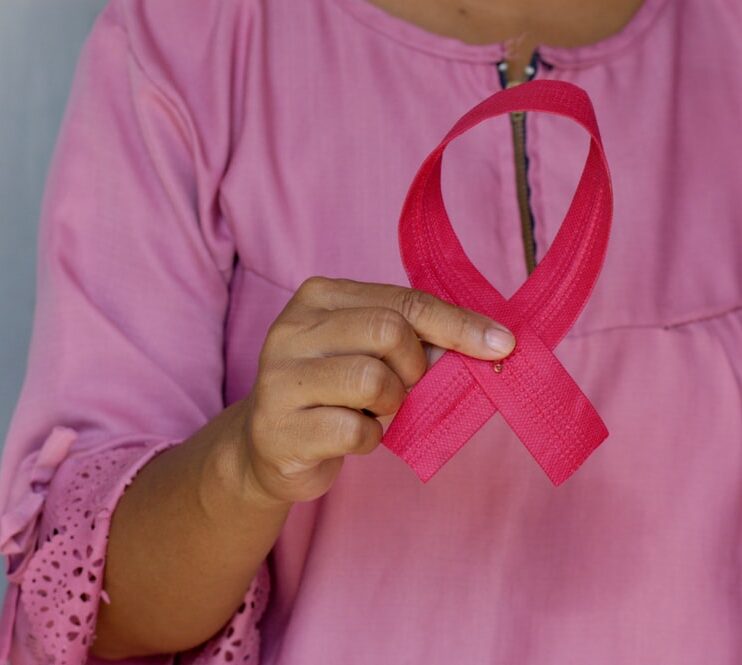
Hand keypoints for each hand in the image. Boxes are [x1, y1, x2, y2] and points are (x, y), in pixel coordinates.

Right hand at [240, 276, 515, 503]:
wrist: (269, 445)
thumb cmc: (333, 391)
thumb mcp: (369, 351)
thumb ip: (415, 339)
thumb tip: (486, 344)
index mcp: (318, 297)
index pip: (404, 301)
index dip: (459, 324)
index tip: (502, 344)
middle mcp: (292, 329)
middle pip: (389, 332)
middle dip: (416, 367)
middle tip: (406, 388)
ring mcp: (280, 379)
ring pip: (373, 379)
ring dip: (391, 404)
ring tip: (373, 411)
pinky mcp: (279, 429)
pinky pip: (355, 431)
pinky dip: (370, 439)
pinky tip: (352, 437)